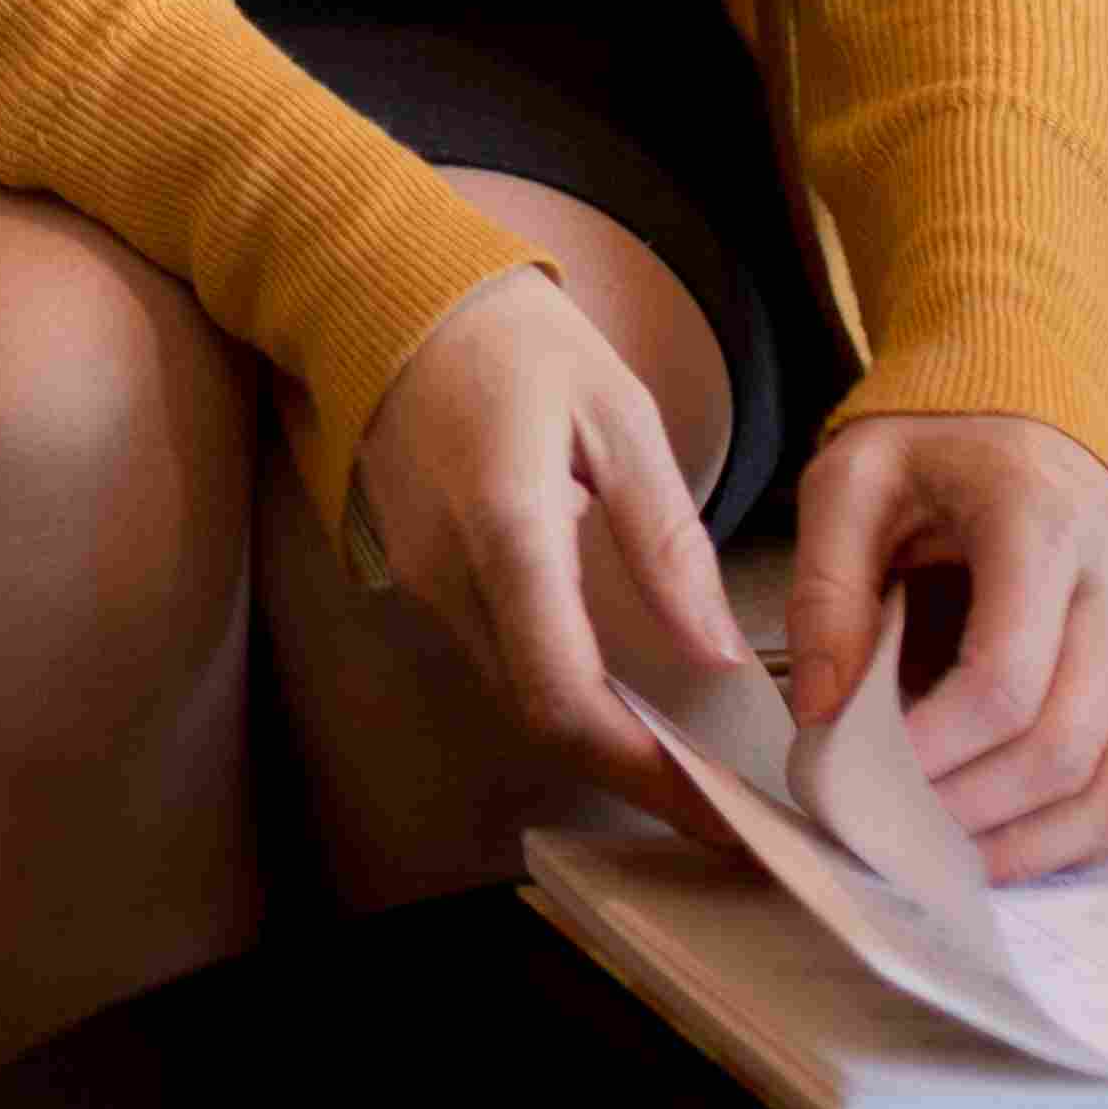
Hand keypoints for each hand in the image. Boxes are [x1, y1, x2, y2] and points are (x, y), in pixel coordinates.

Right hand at [348, 263, 752, 834]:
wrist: (387, 299)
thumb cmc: (512, 339)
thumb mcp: (617, 413)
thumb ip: (665, 535)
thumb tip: (714, 650)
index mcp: (508, 529)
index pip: (565, 691)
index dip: (641, 765)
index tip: (715, 804)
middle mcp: (456, 576)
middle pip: (540, 719)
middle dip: (632, 776)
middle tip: (720, 809)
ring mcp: (430, 583)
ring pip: (517, 698)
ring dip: (601, 744)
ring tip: (691, 767)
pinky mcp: (428, 577)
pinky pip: (502, 661)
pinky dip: (567, 699)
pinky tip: (630, 701)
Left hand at [783, 410, 1107, 879]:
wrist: (1023, 399)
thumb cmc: (928, 439)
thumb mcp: (850, 482)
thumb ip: (826, 594)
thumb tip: (820, 721)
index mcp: (1040, 520)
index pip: (1006, 674)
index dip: (932, 747)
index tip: (858, 777)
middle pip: (1066, 739)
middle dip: (972, 806)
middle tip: (889, 832)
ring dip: (1034, 836)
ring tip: (944, 855)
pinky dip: (1081, 825)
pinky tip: (1006, 839)